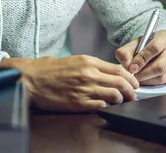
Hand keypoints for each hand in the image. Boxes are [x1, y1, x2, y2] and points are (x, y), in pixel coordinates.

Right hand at [0, 55, 138, 111]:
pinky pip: (100, 105)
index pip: (118, 69)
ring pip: (113, 95)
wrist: (31, 78)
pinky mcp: (78, 103)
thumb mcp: (75, 60)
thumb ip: (93, 65)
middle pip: (120, 82)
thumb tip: (108, 72)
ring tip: (122, 100)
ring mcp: (84, 89)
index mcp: (89, 62)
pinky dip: (107, 105)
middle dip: (131, 90)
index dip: (130, 77)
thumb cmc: (49, 69)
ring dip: (121, 99)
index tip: (134, 82)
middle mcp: (89, 74)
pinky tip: (107, 104)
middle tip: (134, 94)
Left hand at [115, 30, 165, 85]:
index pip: (154, 48)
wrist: (157, 49)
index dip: (142, 60)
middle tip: (133, 77)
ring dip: (148, 81)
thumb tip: (126, 65)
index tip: (132, 68)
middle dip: (144, 74)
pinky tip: (146, 80)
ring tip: (138, 79)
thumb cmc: (145, 46)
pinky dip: (154, 84)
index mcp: (165, 36)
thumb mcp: (133, 45)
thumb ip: (125, 53)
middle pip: (160, 66)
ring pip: (163, 76)